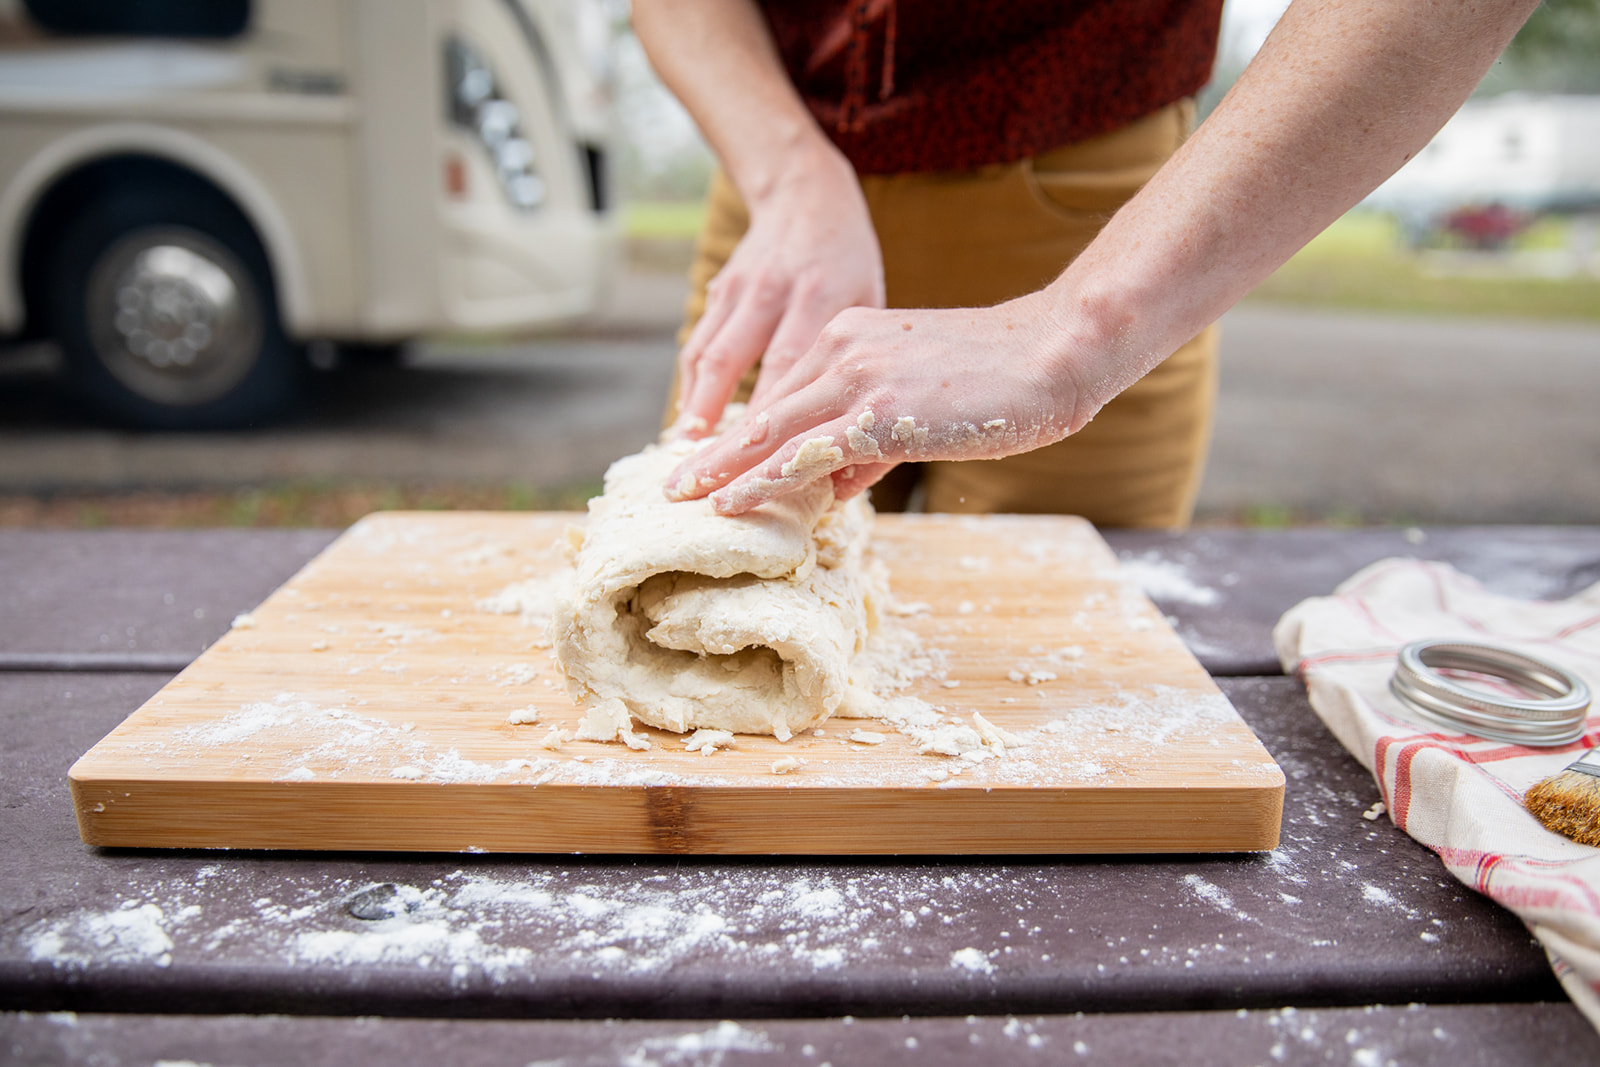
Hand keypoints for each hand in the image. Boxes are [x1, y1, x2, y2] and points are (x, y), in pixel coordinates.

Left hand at [666, 291, 1104, 514]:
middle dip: (716, 452)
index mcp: (851, 335)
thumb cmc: (1001, 379)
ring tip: (687, 499)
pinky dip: (764, 480)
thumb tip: (836, 481)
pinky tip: (734, 503)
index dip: (747, 432)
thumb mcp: (920, 403)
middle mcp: (843, 346)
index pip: (786, 391)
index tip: (713, 458)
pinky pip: (807, 452)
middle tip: (676, 484)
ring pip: (773, 431)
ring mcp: (859, 376)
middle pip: (764, 409)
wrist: (1055, 349)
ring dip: (724, 470)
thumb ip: (871, 438)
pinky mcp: (880, 410)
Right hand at [673, 150, 885, 437]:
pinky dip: (693, 384)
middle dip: (718, 419)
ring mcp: (741, 289)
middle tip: (705, 469)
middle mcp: (775, 291)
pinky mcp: (720, 290)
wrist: (805, 194)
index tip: (758, 464)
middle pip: (737, 363)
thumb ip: (859, 364)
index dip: (768, 416)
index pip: (787, 365)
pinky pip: (700, 343)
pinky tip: (691, 419)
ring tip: (687, 452)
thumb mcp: (870, 303)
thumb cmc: (850, 262)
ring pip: (709, 353)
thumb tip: (854, 443)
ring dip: (695, 404)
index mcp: (821, 295)